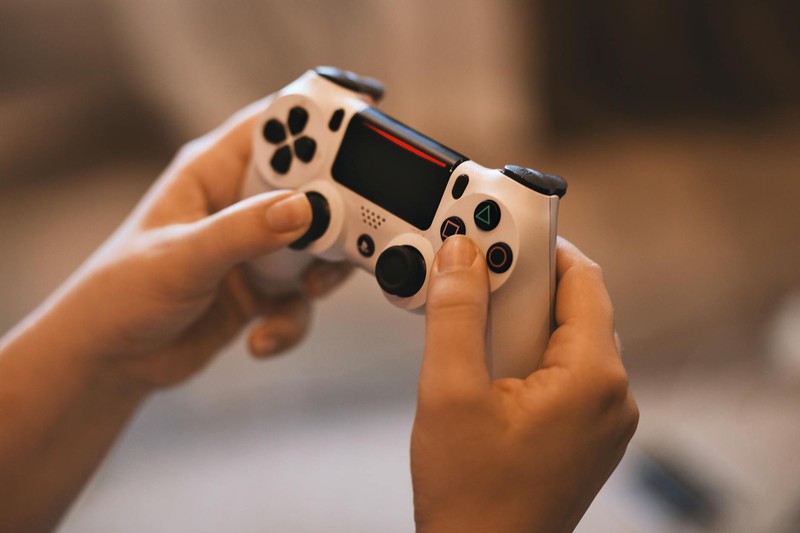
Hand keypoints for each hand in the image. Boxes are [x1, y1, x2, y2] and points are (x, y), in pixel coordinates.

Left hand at [0, 98, 352, 531]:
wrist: (114, 360)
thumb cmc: (122, 292)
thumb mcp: (181, 257)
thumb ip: (242, 232)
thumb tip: (306, 210)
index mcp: (215, 173)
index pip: (275, 128)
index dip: (317, 121)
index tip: (361, 129)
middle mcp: (242, 205)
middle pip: (313, 187)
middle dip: (334, 212)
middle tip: (344, 233)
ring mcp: (258, 248)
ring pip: (321, 245)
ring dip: (323, 272)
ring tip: (307, 290)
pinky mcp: (266, 290)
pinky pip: (303, 300)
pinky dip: (292, 322)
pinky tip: (259, 339)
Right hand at [411, 236, 637, 532]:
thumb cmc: (472, 495)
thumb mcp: (449, 392)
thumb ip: (454, 314)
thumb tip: (460, 254)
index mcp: (594, 378)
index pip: (582, 278)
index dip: (540, 247)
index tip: (501, 231)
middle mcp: (612, 396)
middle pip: (574, 307)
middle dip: (520, 287)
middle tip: (472, 280)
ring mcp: (601, 419)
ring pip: (565, 340)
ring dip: (518, 323)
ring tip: (472, 329)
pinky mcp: (582, 434)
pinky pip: (563, 372)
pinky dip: (526, 355)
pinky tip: (486, 366)